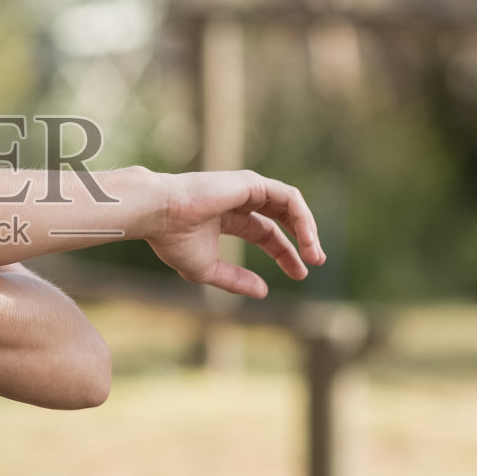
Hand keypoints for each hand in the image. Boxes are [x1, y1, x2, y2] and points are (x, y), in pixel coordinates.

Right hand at [145, 170, 324, 297]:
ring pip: (290, 206)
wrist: (159, 214)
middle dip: (303, 239)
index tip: (301, 273)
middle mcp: (239, 201)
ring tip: (315, 255)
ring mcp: (247, 189)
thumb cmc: (173, 240)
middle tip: (317, 261)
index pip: (266, 234)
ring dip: (307, 229)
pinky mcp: (252, 183)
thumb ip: (235, 280)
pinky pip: (288, 198)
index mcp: (227, 218)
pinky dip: (302, 217)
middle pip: (282, 219)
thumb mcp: (208, 269)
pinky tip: (307, 239)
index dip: (285, 253)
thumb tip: (263, 292)